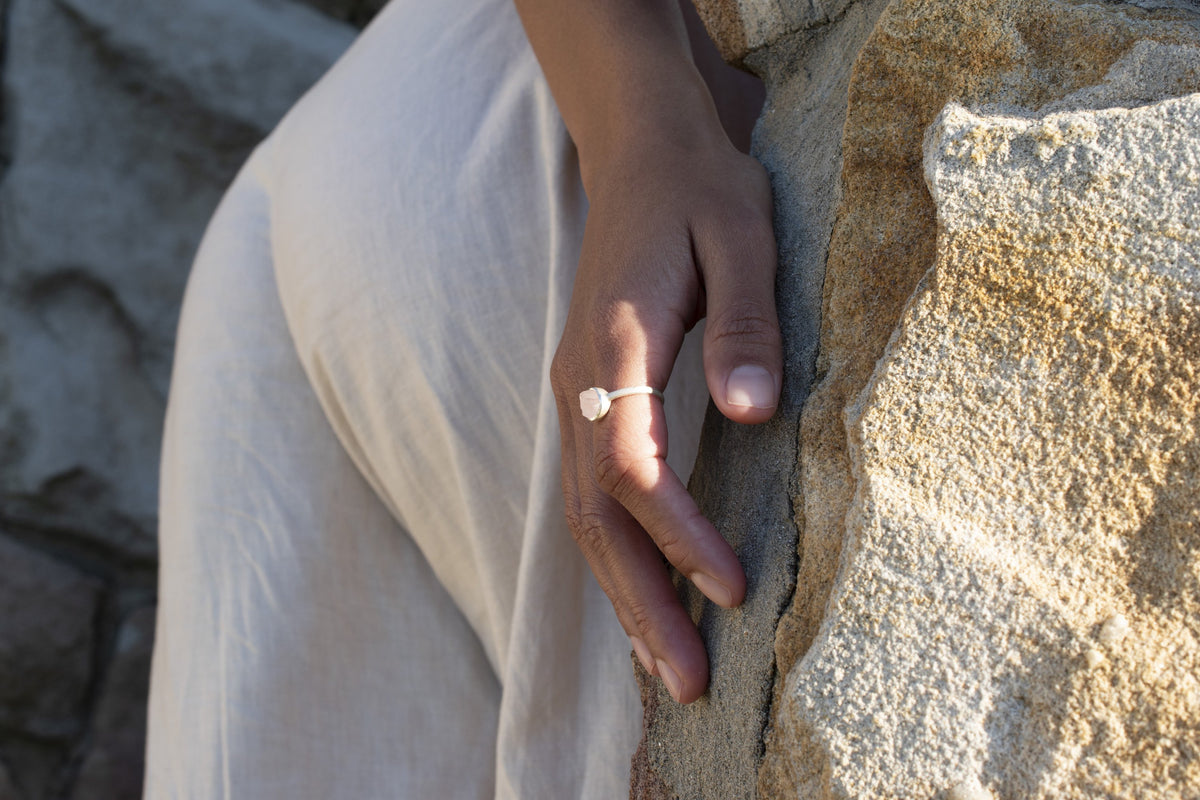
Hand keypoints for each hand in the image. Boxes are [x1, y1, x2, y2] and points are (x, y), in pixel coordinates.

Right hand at [550, 134, 780, 703]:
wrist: (640, 155)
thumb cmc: (699, 190)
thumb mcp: (742, 236)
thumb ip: (746, 322)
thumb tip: (754, 413)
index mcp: (616, 345)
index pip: (634, 465)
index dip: (680, 534)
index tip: (735, 588)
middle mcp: (580, 381)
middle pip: (596, 514)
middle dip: (642, 600)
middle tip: (687, 681)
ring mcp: (575, 393)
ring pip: (584, 515)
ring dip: (624, 594)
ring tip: (666, 667)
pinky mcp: (589, 399)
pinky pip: (591, 494)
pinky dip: (616, 557)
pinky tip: (644, 596)